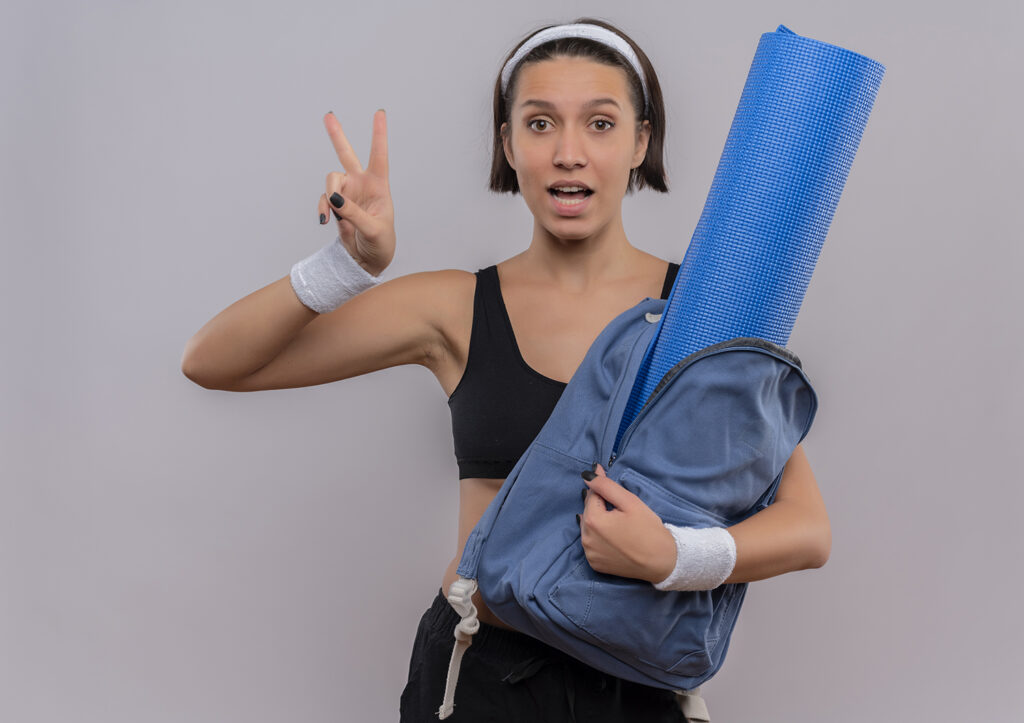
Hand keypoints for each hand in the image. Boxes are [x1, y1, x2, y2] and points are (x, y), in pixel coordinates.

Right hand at [318, 110, 394, 275]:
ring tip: (333, 213)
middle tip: (328, 115)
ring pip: (331, 179)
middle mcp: (361, 184)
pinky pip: (324, 199)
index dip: (379, 134)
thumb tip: (334, 198)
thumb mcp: (373, 229)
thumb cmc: (380, 243)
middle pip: (347, 155)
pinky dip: (322, 208)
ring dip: (330, 193)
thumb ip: (354, 213)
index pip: (379, 156)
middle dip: (337, 135)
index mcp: (379, 185)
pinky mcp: (335, 205)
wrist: (367, 259)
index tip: (380, 113)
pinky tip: (324, 221)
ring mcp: (347, 193)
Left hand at [580, 464, 677, 582]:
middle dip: (599, 505)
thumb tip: (587, 475)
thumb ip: (606, 486)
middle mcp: (586, 539)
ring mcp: (589, 553)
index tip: (607, 479)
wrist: (661, 562)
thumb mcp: (630, 502)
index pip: (591, 495)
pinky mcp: (594, 564)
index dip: (601, 487)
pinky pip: (592, 543)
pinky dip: (598, 537)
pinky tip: (613, 536)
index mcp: (593, 521)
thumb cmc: (648, 529)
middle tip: (619, 508)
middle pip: (588, 511)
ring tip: (617, 522)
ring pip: (587, 527)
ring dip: (597, 520)